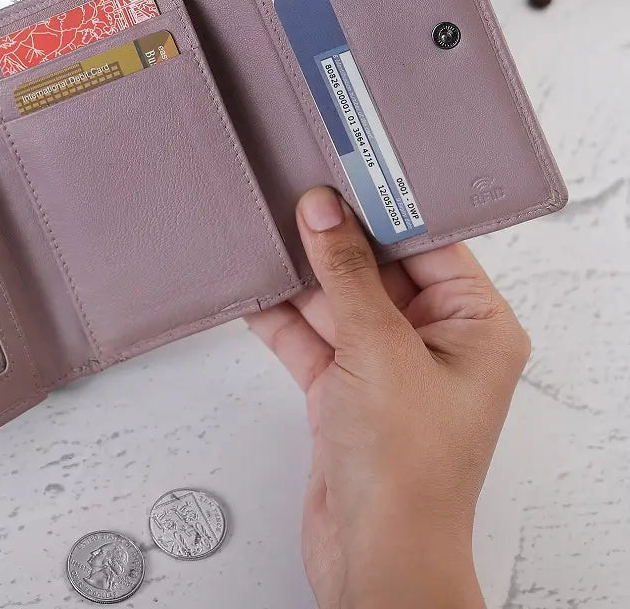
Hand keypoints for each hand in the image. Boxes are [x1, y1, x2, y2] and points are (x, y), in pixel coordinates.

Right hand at [247, 187, 529, 608]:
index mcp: (475, 326)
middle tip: (292, 192)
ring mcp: (385, 365)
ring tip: (262, 231)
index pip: (429, 244)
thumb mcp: (378, 350)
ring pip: (336, 300)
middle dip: (332, 238)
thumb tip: (324, 211)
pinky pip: (309, 336)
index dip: (386, 206)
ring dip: (298, 275)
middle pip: (377, 267)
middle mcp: (434, 341)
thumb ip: (346, 275)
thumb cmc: (408, 471)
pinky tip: (251, 289)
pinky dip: (279, 316)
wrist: (372, 556)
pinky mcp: (343, 389)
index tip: (346, 168)